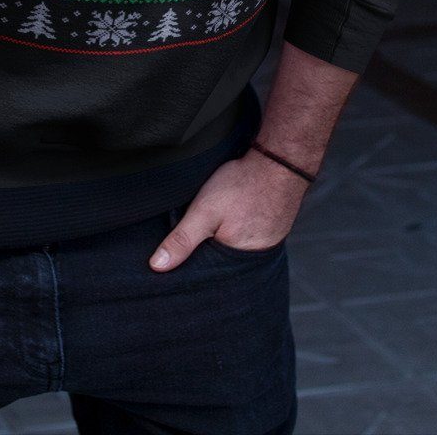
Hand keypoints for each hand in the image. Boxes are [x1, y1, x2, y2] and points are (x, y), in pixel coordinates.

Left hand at [149, 148, 308, 270]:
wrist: (280, 162)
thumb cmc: (242, 185)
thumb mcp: (204, 211)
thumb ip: (181, 239)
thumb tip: (157, 266)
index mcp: (237, 262)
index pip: (208, 275)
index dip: (193, 266)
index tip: (179, 258)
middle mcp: (256, 260)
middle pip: (223, 264)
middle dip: (209, 254)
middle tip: (203, 234)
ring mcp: (268, 245)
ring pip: (237, 251)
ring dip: (226, 242)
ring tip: (220, 226)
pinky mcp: (274, 231)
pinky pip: (251, 239)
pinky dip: (241, 232)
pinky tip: (236, 219)